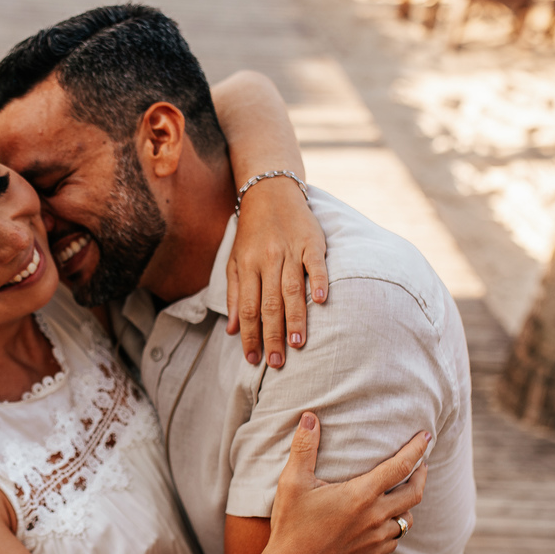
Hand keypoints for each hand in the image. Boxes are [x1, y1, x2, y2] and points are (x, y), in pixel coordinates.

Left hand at [225, 179, 327, 368]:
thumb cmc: (251, 233)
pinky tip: (322, 300)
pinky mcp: (311, 241)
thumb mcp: (235, 262)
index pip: (248, 308)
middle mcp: (267, 260)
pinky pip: (315, 263)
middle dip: (272, 335)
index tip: (253, 359)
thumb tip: (232, 330)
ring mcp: (289, 250)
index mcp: (247, 267)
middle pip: (269, 303)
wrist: (270, 192)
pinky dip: (318, 280)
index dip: (249, 335)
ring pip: (291, 288)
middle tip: (277, 361)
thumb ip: (235, 296)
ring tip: (298, 343)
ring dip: (295, 317)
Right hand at [264, 412, 428, 553]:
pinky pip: (394, 539)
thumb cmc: (291, 523)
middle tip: (421, 462)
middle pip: (414, 492)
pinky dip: (396, 527)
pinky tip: (386, 522)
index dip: (417, 449)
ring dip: (408, 503)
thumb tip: (309, 416)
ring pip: (407, 518)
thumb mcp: (292, 482)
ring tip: (403, 492)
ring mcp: (375, 538)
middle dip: (422, 474)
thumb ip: (304, 447)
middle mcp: (375, 517)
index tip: (426, 436)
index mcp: (361, 495)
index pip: (401, 466)